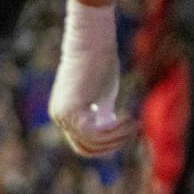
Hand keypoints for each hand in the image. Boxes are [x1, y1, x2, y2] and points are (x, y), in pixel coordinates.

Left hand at [51, 0, 136, 157]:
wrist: (92, 45)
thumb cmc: (99, 65)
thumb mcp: (101, 95)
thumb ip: (101, 114)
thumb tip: (109, 127)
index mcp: (63, 114)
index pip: (83, 144)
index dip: (106, 145)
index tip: (126, 133)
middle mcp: (59, 117)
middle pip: (87, 148)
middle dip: (113, 144)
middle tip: (133, 129)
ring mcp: (63, 116)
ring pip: (94, 143)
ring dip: (118, 136)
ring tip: (133, 123)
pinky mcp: (72, 112)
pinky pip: (96, 134)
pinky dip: (115, 131)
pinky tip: (128, 119)